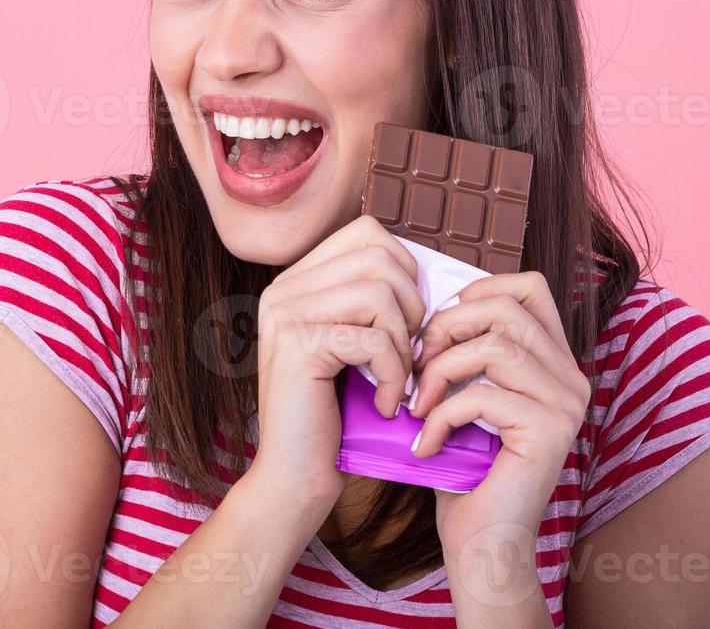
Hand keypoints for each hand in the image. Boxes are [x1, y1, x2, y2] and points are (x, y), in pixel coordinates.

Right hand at [249, 215, 427, 514]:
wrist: (296, 477)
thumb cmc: (336, 415)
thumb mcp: (355, 345)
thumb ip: (374, 301)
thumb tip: (426, 268)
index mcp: (297, 281)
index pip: (367, 233)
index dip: (406, 270)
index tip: (410, 322)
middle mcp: (284, 289)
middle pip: (377, 255)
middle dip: (411, 305)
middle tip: (409, 353)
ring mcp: (285, 315)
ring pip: (378, 293)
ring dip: (402, 342)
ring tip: (397, 380)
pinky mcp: (297, 347)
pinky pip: (371, 337)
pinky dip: (392, 374)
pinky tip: (385, 403)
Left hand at [405, 270, 589, 562]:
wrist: (482, 542)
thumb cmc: (466, 469)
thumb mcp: (466, 394)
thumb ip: (465, 349)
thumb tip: (429, 306)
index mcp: (555, 361)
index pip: (530, 287)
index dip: (479, 290)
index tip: (440, 324)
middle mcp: (571, 377)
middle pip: (506, 309)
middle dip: (447, 328)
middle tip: (416, 366)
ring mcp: (566, 404)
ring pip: (494, 347)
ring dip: (440, 372)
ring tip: (417, 405)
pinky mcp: (549, 431)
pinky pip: (482, 396)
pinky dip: (440, 417)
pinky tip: (426, 444)